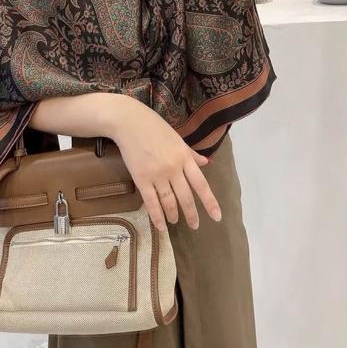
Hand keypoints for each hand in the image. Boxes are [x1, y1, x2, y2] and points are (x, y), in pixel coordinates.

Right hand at [106, 96, 221, 230]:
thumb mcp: (177, 139)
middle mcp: (174, 168)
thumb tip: (207, 162)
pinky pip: (151, 202)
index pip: (201, 184)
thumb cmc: (154, 127)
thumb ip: (191, 154)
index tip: (217, 216)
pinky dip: (157, 216)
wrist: (129, 122)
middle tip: (195, 226)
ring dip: (174, 214)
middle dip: (191, 214)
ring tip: (175, 222)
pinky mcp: (141, 179)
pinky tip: (161, 226)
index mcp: (185, 157)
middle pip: (186, 196)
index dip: (209, 202)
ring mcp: (157, 174)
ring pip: (169, 201)